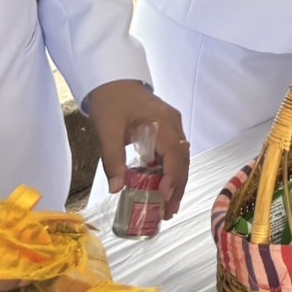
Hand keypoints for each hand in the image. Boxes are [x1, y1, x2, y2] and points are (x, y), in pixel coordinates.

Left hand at [85, 80, 189, 219]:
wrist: (111, 80)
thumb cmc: (111, 101)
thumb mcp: (108, 130)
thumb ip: (112, 159)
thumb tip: (116, 189)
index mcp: (164, 123)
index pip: (175, 155)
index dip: (172, 178)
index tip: (164, 197)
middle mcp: (174, 125)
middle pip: (183, 161)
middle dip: (178, 187)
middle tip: (170, 211)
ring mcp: (172, 127)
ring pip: (181, 159)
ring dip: (177, 182)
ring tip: (170, 206)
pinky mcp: (166, 129)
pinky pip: (174, 154)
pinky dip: (171, 172)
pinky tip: (164, 186)